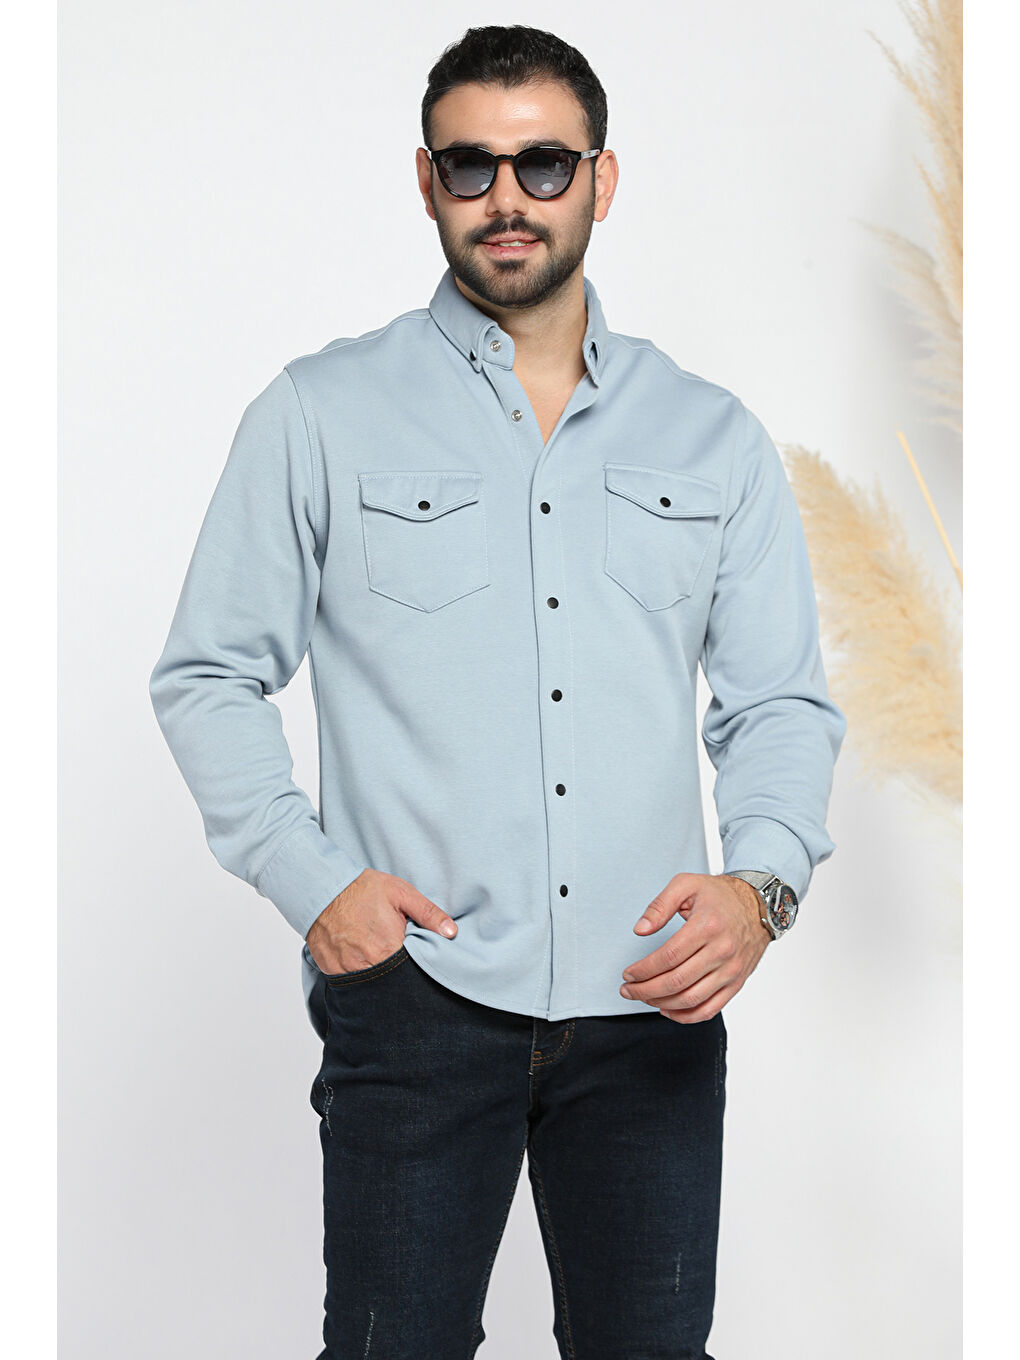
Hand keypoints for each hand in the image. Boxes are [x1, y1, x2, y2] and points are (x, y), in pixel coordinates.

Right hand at [305, 867, 456, 973]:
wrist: (323, 887)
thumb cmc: (363, 889)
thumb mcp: (401, 894)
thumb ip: (428, 914)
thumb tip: (452, 932)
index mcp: (389, 948)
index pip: (410, 972)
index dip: (415, 969)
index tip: (416, 962)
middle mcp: (367, 964)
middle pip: (391, 982)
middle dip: (396, 975)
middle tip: (394, 956)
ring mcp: (346, 970)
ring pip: (369, 985)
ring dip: (376, 975)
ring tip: (377, 957)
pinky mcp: (331, 970)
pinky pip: (348, 981)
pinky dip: (356, 973)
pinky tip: (359, 958)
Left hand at [618, 873, 771, 1022]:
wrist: (759, 905)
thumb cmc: (720, 894)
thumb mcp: (686, 884)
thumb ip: (660, 905)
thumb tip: (640, 929)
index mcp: (707, 926)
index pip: (668, 957)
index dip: (643, 969)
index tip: (628, 973)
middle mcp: (722, 951)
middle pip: (677, 981)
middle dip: (645, 990)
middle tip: (627, 990)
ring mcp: (731, 970)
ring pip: (691, 999)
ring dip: (661, 1003)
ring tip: (643, 997)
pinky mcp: (736, 983)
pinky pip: (710, 1010)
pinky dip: (686, 1016)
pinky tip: (667, 1009)